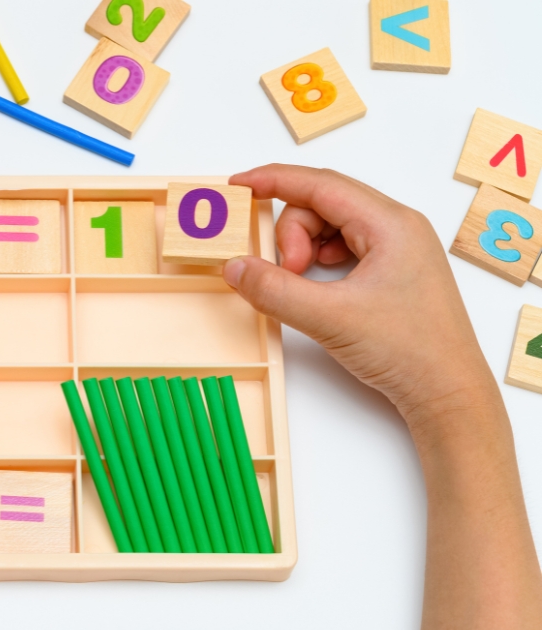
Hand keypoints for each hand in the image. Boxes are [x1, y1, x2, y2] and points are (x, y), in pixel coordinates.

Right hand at [224, 164, 499, 433]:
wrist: (448, 394)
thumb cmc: (409, 352)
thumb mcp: (329, 318)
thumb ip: (274, 290)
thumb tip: (236, 267)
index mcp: (391, 224)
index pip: (320, 184)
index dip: (273, 180)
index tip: (238, 186)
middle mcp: (398, 227)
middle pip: (323, 203)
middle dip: (292, 232)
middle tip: (286, 272)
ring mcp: (398, 247)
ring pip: (331, 225)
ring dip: (304, 247)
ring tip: (302, 282)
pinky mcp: (394, 269)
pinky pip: (344, 245)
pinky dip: (319, 259)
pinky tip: (318, 284)